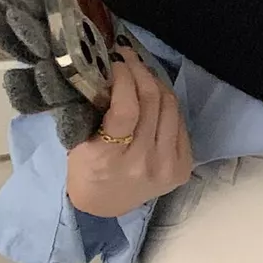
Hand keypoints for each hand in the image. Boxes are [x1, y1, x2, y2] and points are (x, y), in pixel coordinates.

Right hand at [66, 44, 192, 217]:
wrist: (104, 207)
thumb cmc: (86, 169)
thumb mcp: (79, 141)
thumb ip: (95, 109)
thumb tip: (109, 68)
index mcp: (110, 158)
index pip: (127, 109)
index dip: (125, 77)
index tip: (115, 60)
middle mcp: (144, 163)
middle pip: (153, 103)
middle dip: (140, 71)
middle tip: (128, 55)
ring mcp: (168, 166)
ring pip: (170, 108)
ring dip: (155, 82)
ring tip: (141, 70)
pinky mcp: (183, 168)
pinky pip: (180, 122)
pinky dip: (167, 104)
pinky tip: (155, 94)